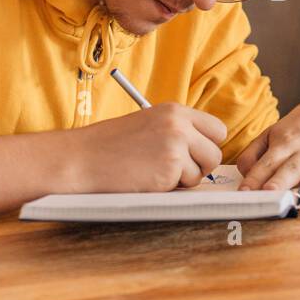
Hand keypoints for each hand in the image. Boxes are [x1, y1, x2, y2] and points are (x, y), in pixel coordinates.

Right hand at [67, 103, 226, 192]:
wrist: (82, 159)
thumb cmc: (109, 146)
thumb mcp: (147, 124)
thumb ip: (176, 131)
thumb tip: (203, 150)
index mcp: (174, 110)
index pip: (217, 129)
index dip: (207, 146)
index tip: (193, 155)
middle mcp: (179, 124)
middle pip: (216, 152)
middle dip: (201, 166)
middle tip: (176, 170)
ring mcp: (176, 145)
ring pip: (203, 171)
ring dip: (184, 179)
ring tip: (155, 172)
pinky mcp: (170, 167)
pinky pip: (186, 185)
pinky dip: (171, 188)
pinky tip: (148, 179)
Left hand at [235, 102, 299, 218]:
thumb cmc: (295, 130)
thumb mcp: (271, 134)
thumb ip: (253, 153)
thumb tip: (245, 174)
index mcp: (284, 143)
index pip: (267, 162)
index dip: (255, 177)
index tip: (244, 192)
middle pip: (292, 169)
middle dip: (281, 182)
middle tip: (270, 196)